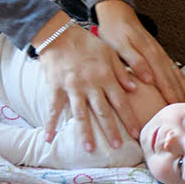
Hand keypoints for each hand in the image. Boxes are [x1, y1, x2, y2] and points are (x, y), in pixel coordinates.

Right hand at [33, 18, 139, 153]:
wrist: (59, 34)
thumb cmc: (87, 43)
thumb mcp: (109, 53)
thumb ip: (122, 71)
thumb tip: (135, 89)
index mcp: (105, 76)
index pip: (120, 101)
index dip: (128, 118)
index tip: (135, 133)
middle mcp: (91, 84)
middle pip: (103, 111)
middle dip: (111, 130)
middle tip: (118, 147)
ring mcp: (72, 87)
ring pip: (80, 113)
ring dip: (85, 132)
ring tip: (90, 148)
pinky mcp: (55, 87)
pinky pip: (53, 109)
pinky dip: (50, 124)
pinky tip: (48, 138)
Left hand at [96, 1, 184, 105]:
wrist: (116, 13)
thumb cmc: (114, 31)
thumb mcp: (119, 46)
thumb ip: (134, 61)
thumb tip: (149, 79)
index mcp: (149, 54)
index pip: (163, 79)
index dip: (170, 94)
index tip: (176, 108)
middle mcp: (158, 54)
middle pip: (173, 78)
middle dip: (181, 95)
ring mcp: (160, 53)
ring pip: (176, 74)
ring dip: (184, 88)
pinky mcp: (158, 52)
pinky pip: (174, 68)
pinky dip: (183, 78)